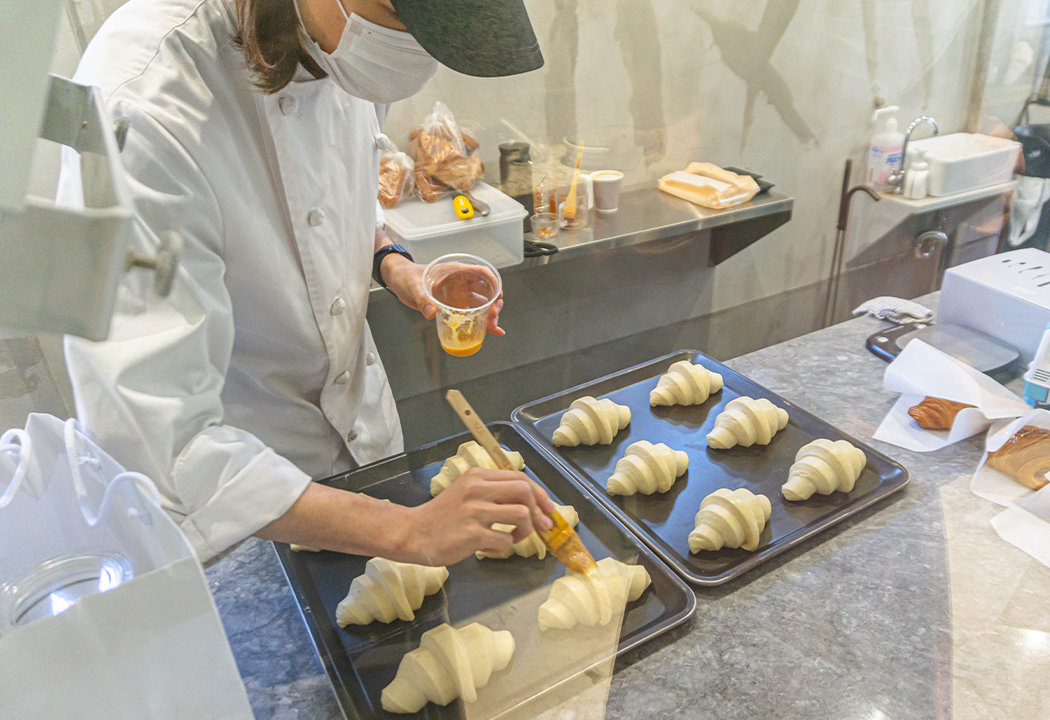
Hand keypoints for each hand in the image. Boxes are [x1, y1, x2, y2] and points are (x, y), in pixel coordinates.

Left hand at [382, 254, 505, 336]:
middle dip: (494, 303)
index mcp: (456, 271)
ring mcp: (460, 294)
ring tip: (492, 327)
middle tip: (492, 316)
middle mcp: (462, 282)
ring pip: (482, 304)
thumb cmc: (406, 276)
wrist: (399, 280)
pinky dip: (482, 323)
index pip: (481, 273)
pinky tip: (491, 332)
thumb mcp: (413, 286)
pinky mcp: (455, 306)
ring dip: (490, 314)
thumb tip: (431, 312)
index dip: (493, 282)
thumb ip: (422, 298)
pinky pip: (471, 314)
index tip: (497, 295)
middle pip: (487, 290)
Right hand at [401, 468, 554, 565]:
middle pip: (524, 491)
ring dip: (523, 532)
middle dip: (538, 510)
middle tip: (539, 526)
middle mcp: (476, 489)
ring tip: (510, 538)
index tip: (548, 508)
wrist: (413, 533)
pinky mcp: (471, 534)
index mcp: (477, 476)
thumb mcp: (466, 492)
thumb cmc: (443, 516)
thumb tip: (531, 504)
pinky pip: (505, 541)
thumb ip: (494, 493)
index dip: (540, 494)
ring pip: (521, 515)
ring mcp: (474, 511)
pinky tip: (488, 547)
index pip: (520, 477)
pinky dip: (503, 548)